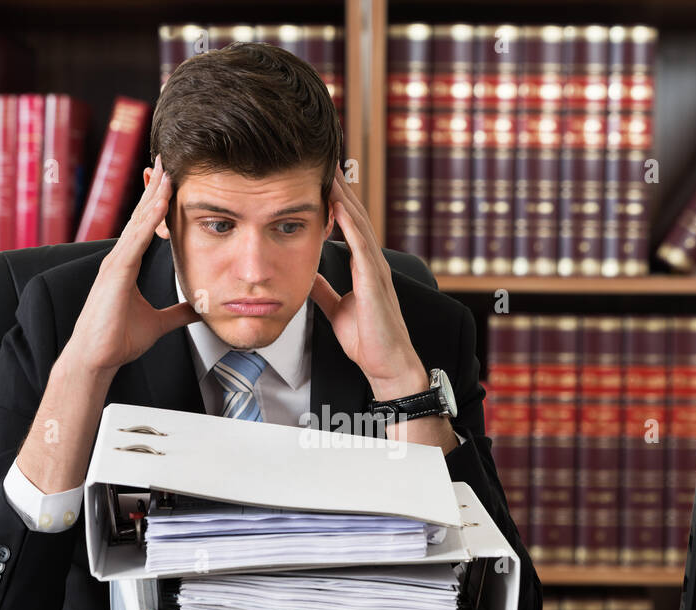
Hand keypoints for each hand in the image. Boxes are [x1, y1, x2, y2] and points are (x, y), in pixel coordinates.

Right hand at [63, 154, 200, 374]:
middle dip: (154, 188)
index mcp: (126, 266)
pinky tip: (159, 204)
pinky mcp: (116, 274)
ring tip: (167, 173)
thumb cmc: (118, 340)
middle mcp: (119, 259)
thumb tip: (198, 308)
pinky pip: (135, 241)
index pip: (144, 227)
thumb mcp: (159, 322)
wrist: (96, 359)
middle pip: (139, 216)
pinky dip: (148, 221)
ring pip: (138, 222)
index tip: (169, 182)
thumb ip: (178, 312)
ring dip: (153, 197)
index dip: (156, 203)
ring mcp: (115, 264)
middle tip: (166, 162)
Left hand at [309, 175, 456, 454]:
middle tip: (324, 158)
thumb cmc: (368, 340)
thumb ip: (325, 290)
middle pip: (354, 216)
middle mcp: (371, 263)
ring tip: (330, 169)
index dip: (334, 200)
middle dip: (339, 187)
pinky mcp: (374, 282)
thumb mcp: (337, 309)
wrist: (387, 365)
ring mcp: (375, 270)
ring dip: (344, 196)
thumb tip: (308, 275)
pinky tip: (338, 205)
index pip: (347, 225)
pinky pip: (361, 246)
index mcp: (363, 267)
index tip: (319, 176)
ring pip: (358, 223)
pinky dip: (349, 224)